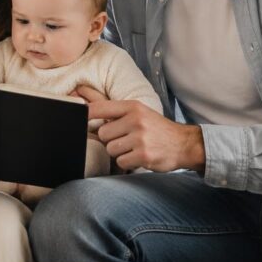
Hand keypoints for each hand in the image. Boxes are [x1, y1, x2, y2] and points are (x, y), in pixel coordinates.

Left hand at [73, 86, 205, 172]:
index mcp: (132, 107)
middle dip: (110, 140)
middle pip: (103, 134)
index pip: (100, 108)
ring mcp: (140, 138)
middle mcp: (136, 120)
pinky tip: (138, 156)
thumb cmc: (156, 128)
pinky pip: (121, 161)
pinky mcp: (144, 155)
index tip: (79, 118)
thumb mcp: (138, 112)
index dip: (86, 114)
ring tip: (133, 148)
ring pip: (111, 149)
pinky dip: (127, 162)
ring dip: (119, 152)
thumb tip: (82, 99)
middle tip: (125, 139)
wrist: (183, 143)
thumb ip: (113, 110)